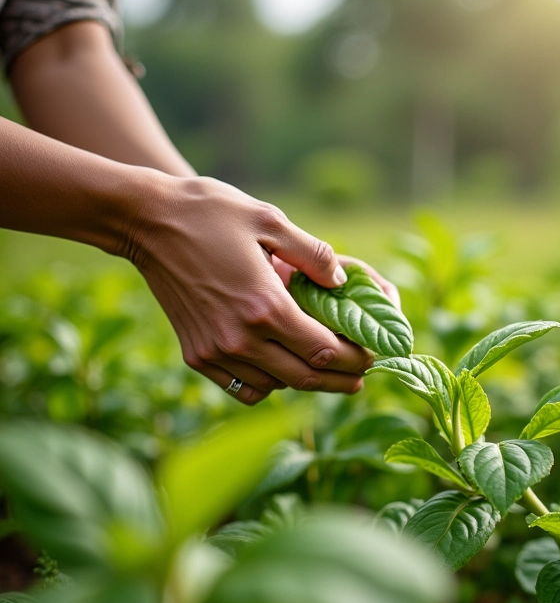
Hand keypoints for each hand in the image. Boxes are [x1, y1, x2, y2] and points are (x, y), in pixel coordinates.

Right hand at [126, 174, 384, 404]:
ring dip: (305, 382)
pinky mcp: (196, 355)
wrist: (145, 221)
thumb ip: (313, 253)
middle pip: (305, 378)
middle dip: (341, 381)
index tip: (372, 356)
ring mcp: (215, 351)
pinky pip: (241, 388)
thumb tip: (344, 282)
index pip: (325, 350)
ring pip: (275, 386)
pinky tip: (279, 369)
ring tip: (324, 370)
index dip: (356, 358)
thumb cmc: (210, 214)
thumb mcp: (269, 220)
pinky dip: (267, 385)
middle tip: (360, 377)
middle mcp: (240, 338)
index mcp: (265, 306)